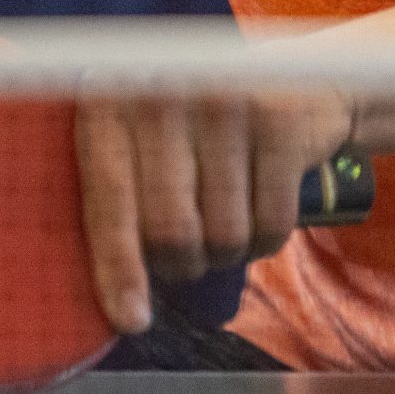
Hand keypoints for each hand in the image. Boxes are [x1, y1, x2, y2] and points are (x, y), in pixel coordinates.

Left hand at [73, 85, 353, 333]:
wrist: (285, 73)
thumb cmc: (190, 125)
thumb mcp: (138, 138)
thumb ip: (115, 197)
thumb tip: (119, 305)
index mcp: (111, 101)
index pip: (109, 203)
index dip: (119, 269)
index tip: (131, 320)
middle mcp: (165, 94)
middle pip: (170, 232)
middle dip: (180, 264)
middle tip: (186, 256)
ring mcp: (227, 104)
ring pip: (224, 237)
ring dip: (225, 254)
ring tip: (222, 223)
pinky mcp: (281, 123)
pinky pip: (271, 226)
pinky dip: (265, 243)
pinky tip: (257, 216)